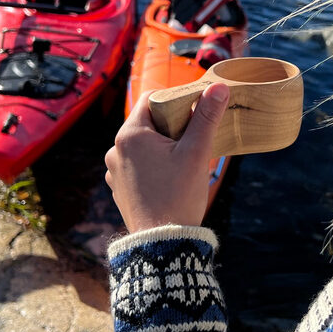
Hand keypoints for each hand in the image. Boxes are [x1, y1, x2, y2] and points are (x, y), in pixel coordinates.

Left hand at [105, 83, 228, 232]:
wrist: (162, 244)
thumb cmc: (179, 196)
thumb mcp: (196, 153)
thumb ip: (206, 117)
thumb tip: (218, 86)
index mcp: (130, 134)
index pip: (152, 100)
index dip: (175, 101)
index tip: (195, 113)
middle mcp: (115, 149)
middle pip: (146, 123)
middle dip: (171, 127)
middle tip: (194, 139)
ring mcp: (114, 170)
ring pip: (142, 145)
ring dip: (161, 147)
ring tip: (183, 161)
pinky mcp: (118, 188)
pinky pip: (136, 165)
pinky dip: (151, 166)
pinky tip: (169, 178)